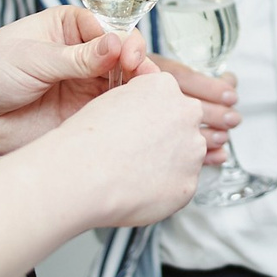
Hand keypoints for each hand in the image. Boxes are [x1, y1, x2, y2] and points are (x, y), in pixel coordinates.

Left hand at [0, 8, 237, 155]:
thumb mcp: (30, 56)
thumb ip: (76, 55)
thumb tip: (117, 43)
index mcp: (77, 30)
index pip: (123, 41)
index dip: (141, 56)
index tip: (145, 65)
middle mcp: (91, 60)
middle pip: (147, 72)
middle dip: (186, 85)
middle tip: (224, 97)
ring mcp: (92, 95)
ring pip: (148, 101)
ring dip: (184, 111)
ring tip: (224, 121)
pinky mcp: (88, 124)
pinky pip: (132, 126)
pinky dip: (162, 132)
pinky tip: (194, 141)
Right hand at [44, 62, 211, 226]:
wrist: (84, 174)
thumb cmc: (87, 138)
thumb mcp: (111, 99)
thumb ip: (137, 102)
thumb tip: (141, 114)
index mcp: (164, 86)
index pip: (167, 98)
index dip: (149, 116)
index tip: (135, 128)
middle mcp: (186, 113)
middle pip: (182, 125)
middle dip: (165, 138)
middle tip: (135, 152)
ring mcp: (192, 150)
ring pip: (185, 156)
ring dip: (167, 164)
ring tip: (133, 172)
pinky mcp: (189, 183)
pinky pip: (179, 185)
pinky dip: (163, 189)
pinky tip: (139, 189)